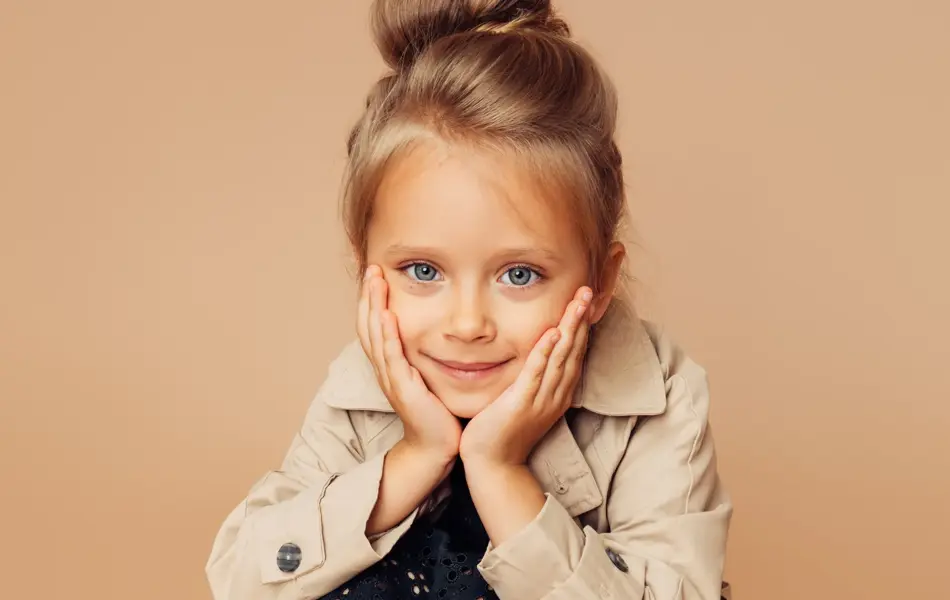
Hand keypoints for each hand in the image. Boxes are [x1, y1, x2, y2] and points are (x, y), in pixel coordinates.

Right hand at [357, 265, 460, 462]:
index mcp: (389, 365)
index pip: (374, 326)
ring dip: (373, 306)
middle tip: (372, 269)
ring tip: (375, 282)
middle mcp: (385, 369)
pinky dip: (387, 335)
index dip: (372, 300)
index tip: (377, 274)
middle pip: (367, 326)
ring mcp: (391, 378)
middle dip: (369, 295)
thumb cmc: (436, 412)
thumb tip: (437, 329)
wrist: (436, 446)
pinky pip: (392, 357)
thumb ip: (424, 354)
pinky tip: (387, 316)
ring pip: (375, 336)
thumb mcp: (427, 375)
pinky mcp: (403, 388)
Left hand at [459, 287, 591, 467]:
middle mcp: (556, 394)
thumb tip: (536, 354)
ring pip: (561, 357)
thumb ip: (533, 377)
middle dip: (581, 318)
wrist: (494, 465)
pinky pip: (536, 373)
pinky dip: (545, 352)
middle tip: (588, 290)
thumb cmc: (504, 431)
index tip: (586, 300)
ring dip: (570, 327)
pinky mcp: (521, 403)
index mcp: (558, 392)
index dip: (582, 325)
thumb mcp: (525, 400)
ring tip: (578, 302)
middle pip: (574, 349)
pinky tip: (553, 333)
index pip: (575, 352)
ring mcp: (541, 399)